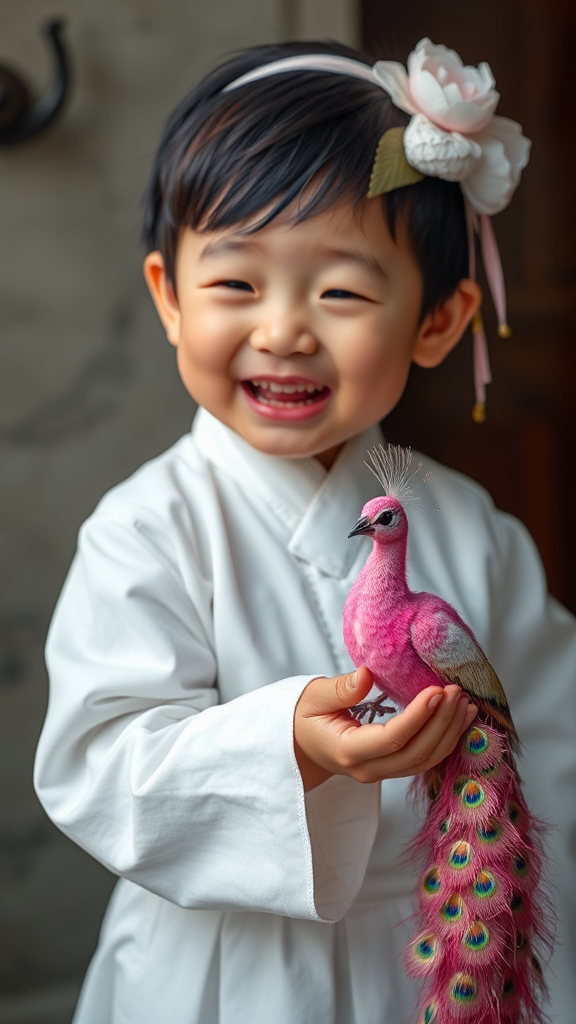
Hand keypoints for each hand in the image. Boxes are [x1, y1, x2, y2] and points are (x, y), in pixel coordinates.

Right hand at [294, 666, 476, 790]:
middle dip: (442, 723)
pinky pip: (423, 760)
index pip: (391, 739)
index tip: (437, 689)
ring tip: (465, 703)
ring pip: (424, 761)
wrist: (299, 745)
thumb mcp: (313, 697)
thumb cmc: (304, 717)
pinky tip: (459, 719)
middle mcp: (367, 770)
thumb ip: (340, 689)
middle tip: (457, 691)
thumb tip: (366, 675)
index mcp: (347, 751)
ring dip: (449, 733)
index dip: (419, 716)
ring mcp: (380, 774)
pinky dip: (445, 740)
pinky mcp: (390, 770)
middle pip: (415, 754)